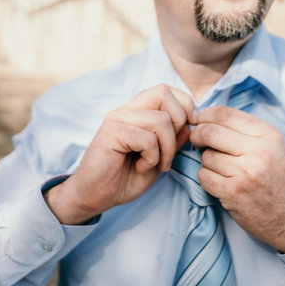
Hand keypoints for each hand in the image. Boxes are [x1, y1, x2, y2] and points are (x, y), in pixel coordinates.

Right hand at [44, 84, 196, 224]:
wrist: (95, 196)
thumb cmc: (125, 178)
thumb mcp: (158, 158)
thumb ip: (173, 140)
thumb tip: (189, 125)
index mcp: (137, 112)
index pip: (165, 89)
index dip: (184, 104)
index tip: (189, 127)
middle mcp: (126, 110)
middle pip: (163, 92)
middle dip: (179, 122)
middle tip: (171, 150)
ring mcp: (117, 119)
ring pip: (161, 119)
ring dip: (167, 148)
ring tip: (156, 164)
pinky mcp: (110, 133)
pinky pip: (147, 139)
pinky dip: (152, 158)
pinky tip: (140, 167)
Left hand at [190, 106, 284, 252]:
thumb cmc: (279, 179)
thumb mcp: (274, 146)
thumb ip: (246, 130)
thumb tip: (208, 119)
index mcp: (268, 135)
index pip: (226, 114)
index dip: (206, 114)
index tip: (199, 119)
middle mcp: (258, 151)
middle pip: (210, 132)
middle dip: (197, 135)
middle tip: (196, 140)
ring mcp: (245, 172)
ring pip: (206, 156)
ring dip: (207, 161)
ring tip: (220, 168)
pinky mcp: (233, 192)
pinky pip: (204, 176)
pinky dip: (206, 178)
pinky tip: (219, 181)